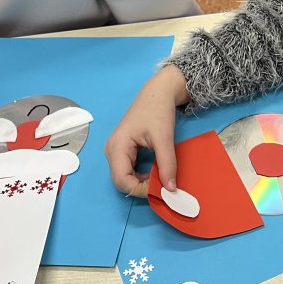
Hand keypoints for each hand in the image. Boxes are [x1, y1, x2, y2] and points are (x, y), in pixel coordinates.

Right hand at [104, 64, 189, 197]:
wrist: (158, 93)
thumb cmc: (158, 111)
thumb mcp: (164, 138)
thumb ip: (167, 164)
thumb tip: (171, 189)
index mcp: (117, 147)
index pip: (122, 181)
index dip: (141, 190)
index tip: (161, 188)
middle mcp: (111, 151)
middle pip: (122, 181)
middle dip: (142, 187)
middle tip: (162, 183)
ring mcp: (116, 151)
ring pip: (126, 177)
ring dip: (143, 182)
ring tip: (160, 175)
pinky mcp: (123, 150)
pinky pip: (129, 170)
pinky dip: (142, 175)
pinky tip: (155, 170)